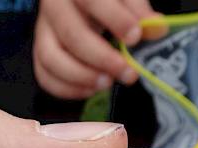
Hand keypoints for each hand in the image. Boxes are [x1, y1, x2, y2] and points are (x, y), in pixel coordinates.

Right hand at [34, 0, 164, 98]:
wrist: (81, 2)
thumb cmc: (106, 0)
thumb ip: (138, 10)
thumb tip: (156, 29)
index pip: (91, 1)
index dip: (114, 19)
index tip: (136, 37)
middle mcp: (54, 8)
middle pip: (71, 35)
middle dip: (102, 58)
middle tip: (128, 73)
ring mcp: (43, 32)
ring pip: (50, 58)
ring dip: (81, 77)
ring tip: (107, 82)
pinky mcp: (40, 52)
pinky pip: (44, 75)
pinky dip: (67, 88)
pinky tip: (91, 88)